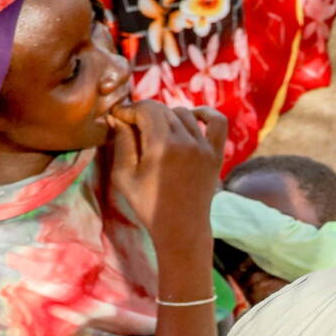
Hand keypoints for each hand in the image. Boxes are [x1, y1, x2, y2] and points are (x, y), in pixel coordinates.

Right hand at [110, 101, 226, 241]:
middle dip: (144, 114)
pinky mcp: (217, 153)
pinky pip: (218, 122)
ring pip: (184, 113)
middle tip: (133, 127)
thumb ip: (122, 142)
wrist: (182, 227)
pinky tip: (191, 118)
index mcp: (162, 146)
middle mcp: (187, 141)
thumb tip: (117, 117)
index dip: (129, 109)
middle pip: (163, 110)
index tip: (120, 118)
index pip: (147, 108)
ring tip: (156, 132)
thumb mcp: (124, 175)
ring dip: (167, 116)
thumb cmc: (147, 204)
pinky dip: (205, 114)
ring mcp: (205, 147)